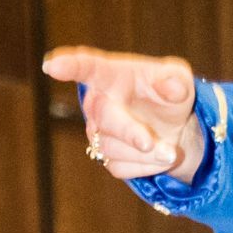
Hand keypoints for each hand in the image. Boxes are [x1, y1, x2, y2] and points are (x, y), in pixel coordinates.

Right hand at [43, 46, 203, 181]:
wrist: (176, 128)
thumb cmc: (171, 94)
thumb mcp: (180, 81)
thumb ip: (177, 81)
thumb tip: (172, 87)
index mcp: (111, 75)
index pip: (87, 67)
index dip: (69, 65)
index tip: (52, 66)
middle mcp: (98, 102)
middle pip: (104, 117)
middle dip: (129, 132)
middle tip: (151, 143)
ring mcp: (97, 131)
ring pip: (113, 147)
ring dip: (147, 153)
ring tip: (170, 150)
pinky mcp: (104, 156)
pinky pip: (120, 166)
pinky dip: (146, 166)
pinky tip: (158, 156)